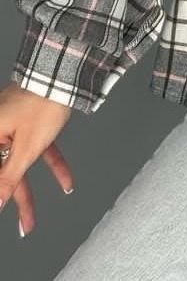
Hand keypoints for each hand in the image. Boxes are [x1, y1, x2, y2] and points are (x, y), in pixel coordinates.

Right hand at [0, 82, 74, 237]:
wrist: (63, 74)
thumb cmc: (42, 104)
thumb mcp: (26, 148)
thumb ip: (8, 178)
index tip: (2, 208)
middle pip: (2, 173)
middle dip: (13, 201)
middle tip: (21, 227)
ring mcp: (12, 127)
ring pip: (19, 165)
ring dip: (28, 191)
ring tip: (31, 221)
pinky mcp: (29, 123)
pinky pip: (36, 150)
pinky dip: (49, 165)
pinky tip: (66, 183)